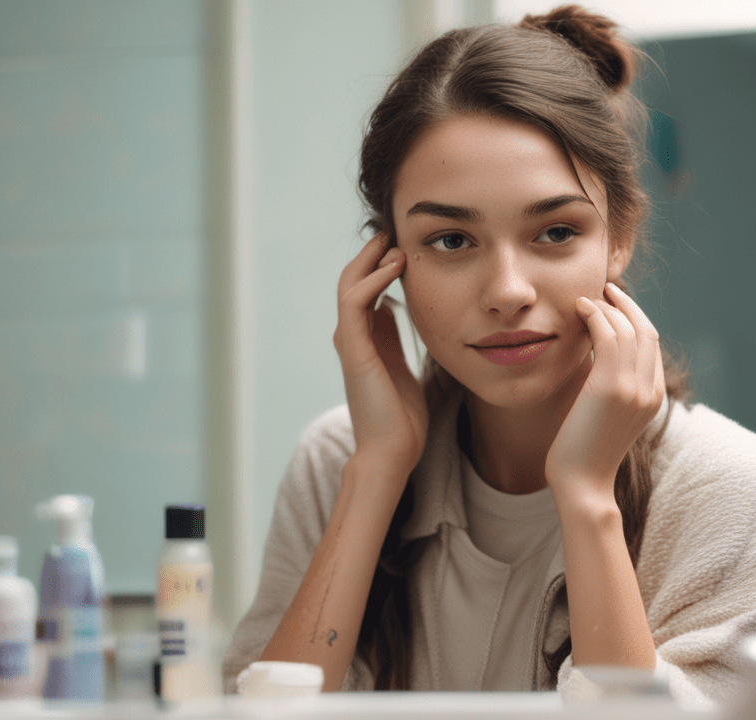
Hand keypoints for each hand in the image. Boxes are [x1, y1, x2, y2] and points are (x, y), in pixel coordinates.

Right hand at [333, 235, 428, 483]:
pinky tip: (393, 266)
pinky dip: (371, 281)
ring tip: (394, 242)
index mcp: (366, 340)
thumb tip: (396, 309)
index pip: (367, 289)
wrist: (392, 451)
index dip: (381, 264)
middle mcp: (353, 337)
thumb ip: (395, 339)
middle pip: (354, 281)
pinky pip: (355, 304)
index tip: (405, 245)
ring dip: (371, 261)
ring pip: (350, 286)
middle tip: (394, 231)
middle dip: (373, 254)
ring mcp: (350, 342)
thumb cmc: (401, 417)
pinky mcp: (354, 350)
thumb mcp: (403, 366)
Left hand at [546, 283, 665, 503]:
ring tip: (588, 298)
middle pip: (646, 332)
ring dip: (608, 308)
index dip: (635, 319)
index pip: (652, 345)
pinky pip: (609, 337)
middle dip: (627, 306)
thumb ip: (607, 386)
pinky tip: (580, 309)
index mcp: (654, 398)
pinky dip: (596, 317)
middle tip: (605, 291)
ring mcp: (634, 389)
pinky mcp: (611, 387)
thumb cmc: (583, 453)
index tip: (614, 305)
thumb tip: (592, 357)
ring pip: (628, 330)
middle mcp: (651, 391)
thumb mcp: (603, 414)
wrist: (582, 484)